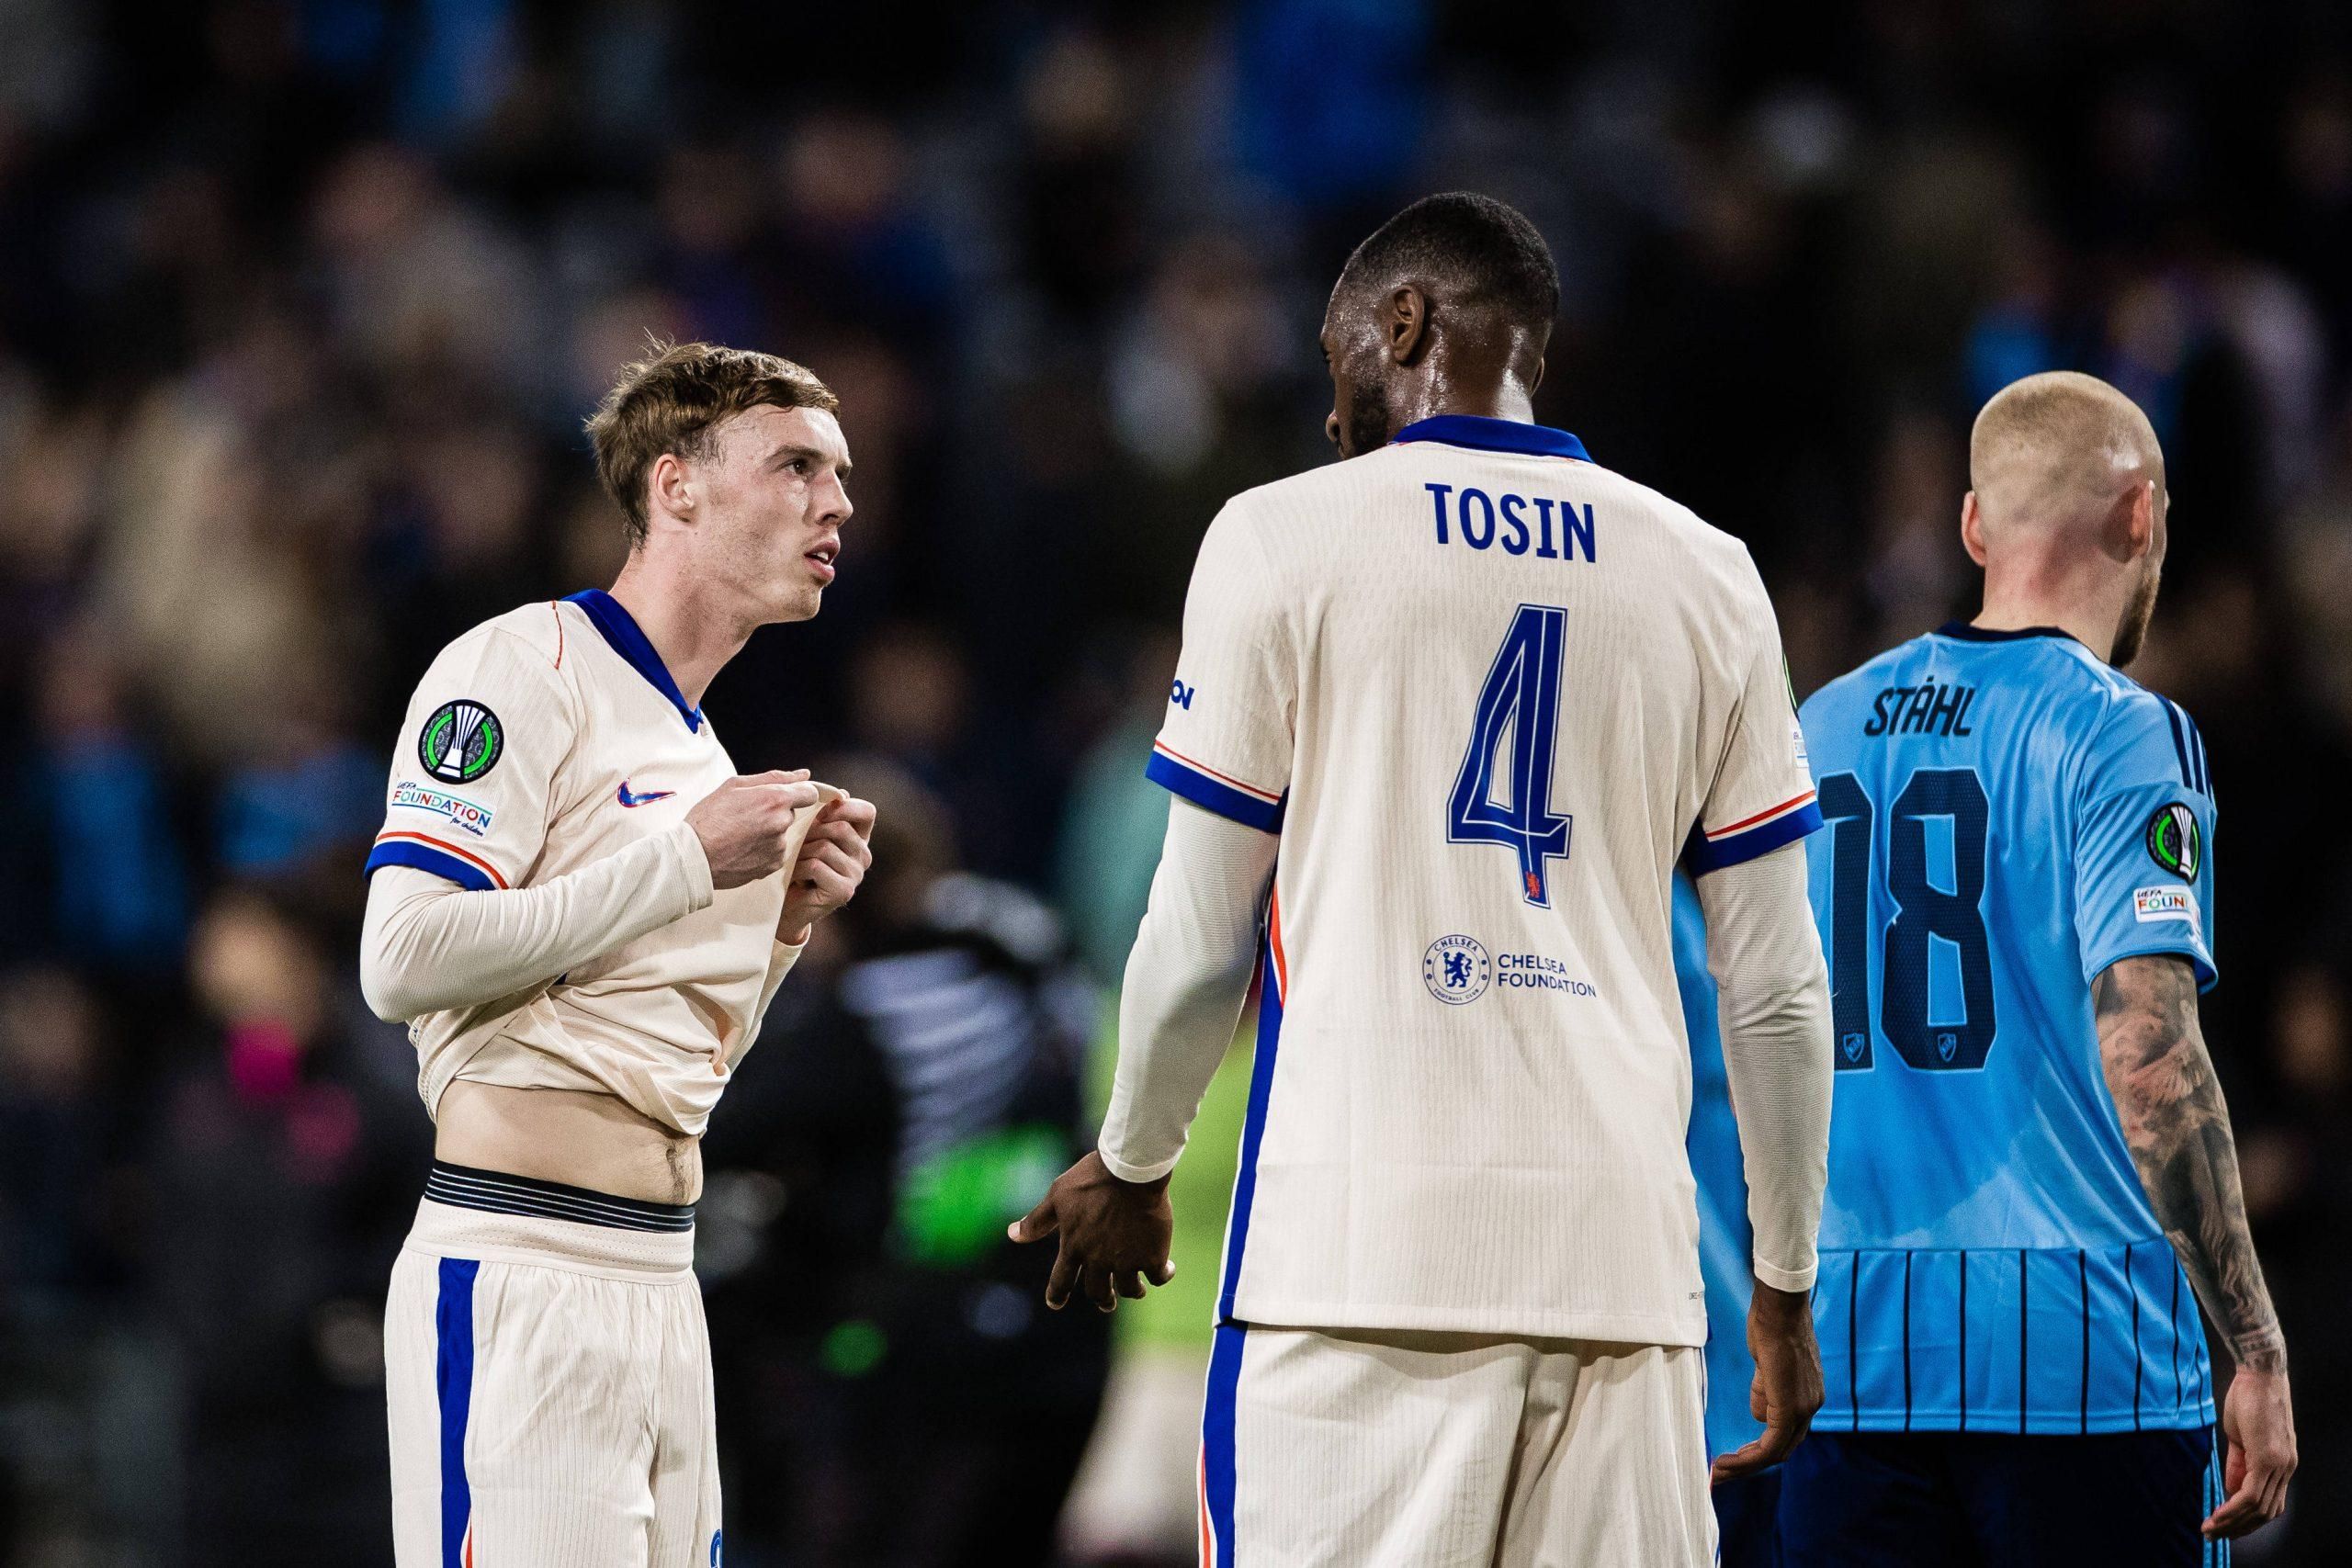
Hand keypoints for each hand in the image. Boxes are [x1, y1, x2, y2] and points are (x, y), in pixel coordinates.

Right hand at [687, 771, 820, 889]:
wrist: (694, 856)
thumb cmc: (708, 819)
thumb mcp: (735, 785)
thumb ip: (774, 777)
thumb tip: (803, 775)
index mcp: (774, 800)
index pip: (809, 793)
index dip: (798, 792)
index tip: (785, 796)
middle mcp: (781, 824)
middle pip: (790, 813)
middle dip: (774, 812)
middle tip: (747, 816)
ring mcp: (778, 847)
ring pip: (781, 833)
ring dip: (768, 832)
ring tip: (741, 834)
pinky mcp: (773, 865)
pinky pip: (775, 852)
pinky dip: (763, 849)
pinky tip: (743, 848)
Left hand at [777, 793, 875, 943]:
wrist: (788, 906)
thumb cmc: (796, 865)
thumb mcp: (809, 835)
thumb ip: (823, 815)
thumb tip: (841, 793)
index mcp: (859, 838)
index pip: (867, 811)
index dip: (843, 807)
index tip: (819, 813)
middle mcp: (863, 856)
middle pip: (840, 827)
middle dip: (811, 831)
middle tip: (795, 842)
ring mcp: (856, 875)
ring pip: (825, 846)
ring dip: (801, 852)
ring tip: (793, 861)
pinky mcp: (844, 891)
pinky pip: (816, 866)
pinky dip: (798, 868)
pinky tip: (794, 876)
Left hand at [1008, 1150, 1175, 1312]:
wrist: (1131, 1170)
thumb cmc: (1092, 1178)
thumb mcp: (1058, 1195)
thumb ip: (1037, 1220)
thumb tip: (1012, 1235)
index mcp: (1073, 1247)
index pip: (1060, 1281)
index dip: (1057, 1295)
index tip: (1055, 1303)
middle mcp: (1099, 1260)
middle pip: (1098, 1292)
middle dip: (1103, 1300)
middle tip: (1107, 1302)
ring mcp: (1126, 1261)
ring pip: (1130, 1290)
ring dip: (1133, 1292)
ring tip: (1138, 1290)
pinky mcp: (1152, 1255)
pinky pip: (1158, 1276)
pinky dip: (1162, 1276)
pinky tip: (1166, 1269)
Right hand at [1711, 1280, 1823, 1484]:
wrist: (1779, 1310)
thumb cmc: (1770, 1327)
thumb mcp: (1767, 1364)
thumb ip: (1765, 1390)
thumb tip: (1759, 1413)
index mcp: (1807, 1396)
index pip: (1787, 1434)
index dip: (1761, 1450)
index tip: (1735, 1457)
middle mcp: (1811, 1406)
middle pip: (1783, 1449)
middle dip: (1751, 1465)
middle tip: (1723, 1472)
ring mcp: (1803, 1408)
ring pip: (1776, 1451)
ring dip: (1746, 1465)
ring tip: (1719, 1469)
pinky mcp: (1790, 1408)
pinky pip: (1771, 1444)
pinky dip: (1749, 1457)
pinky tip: (1727, 1461)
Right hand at [2205, 1357, 2294, 1539]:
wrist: (2260, 1373)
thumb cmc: (2249, 1398)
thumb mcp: (2241, 1436)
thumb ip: (2238, 1464)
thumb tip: (2231, 1489)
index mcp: (2282, 1463)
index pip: (2268, 1502)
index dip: (2246, 1518)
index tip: (2222, 1524)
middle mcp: (2286, 1468)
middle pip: (2266, 1512)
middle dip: (2238, 1528)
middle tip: (2213, 1534)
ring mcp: (2280, 1464)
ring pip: (2259, 1508)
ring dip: (2233, 1523)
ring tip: (2209, 1528)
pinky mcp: (2268, 1458)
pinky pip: (2251, 1494)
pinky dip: (2233, 1509)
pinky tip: (2217, 1515)